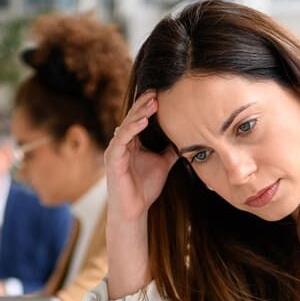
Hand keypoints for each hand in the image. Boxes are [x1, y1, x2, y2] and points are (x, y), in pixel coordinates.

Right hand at [104, 90, 178, 225]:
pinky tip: (143, 120)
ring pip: (127, 125)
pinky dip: (132, 128)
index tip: (162, 92)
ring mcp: (116, 149)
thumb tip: (187, 138)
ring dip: (140, 112)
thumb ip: (171, 150)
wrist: (134, 210)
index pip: (140, 118)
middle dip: (145, 103)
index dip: (149, 105)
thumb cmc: (145, 188)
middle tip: (158, 90)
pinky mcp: (112, 158)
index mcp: (133, 142)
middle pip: (133, 117)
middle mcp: (123, 143)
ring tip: (153, 102)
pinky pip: (122, 139)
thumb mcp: (163, 164)